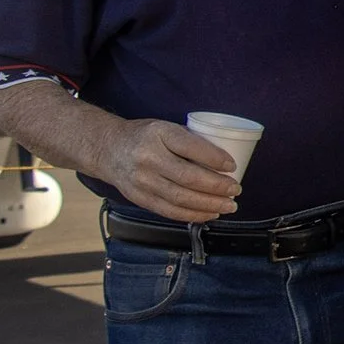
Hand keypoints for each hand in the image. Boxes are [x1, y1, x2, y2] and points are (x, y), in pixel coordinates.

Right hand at [98, 118, 239, 222]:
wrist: (108, 149)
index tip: (233, 166)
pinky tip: (209, 214)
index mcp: (159, 134)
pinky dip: (193, 215)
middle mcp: (148, 158)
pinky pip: (169, 211)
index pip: (191, 147)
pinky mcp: (139, 198)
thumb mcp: (165, 128)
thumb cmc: (144, 137)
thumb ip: (189, 141)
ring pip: (181, 198)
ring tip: (229, 205)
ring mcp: (142, 181)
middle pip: (189, 177)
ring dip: (210, 205)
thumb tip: (225, 160)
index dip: (215, 158)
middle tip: (236, 190)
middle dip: (218, 187)